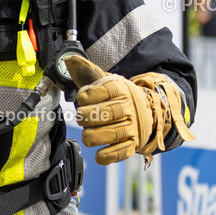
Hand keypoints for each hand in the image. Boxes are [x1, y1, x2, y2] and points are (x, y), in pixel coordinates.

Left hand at [65, 55, 194, 164]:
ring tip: (87, 135)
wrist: (146, 111)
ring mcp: (132, 127)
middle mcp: (128, 108)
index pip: (102, 90)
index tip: (82, 97)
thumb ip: (85, 70)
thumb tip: (69, 59)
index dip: (87, 95)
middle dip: (86, 117)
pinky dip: (106, 156)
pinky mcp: (133, 144)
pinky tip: (98, 153)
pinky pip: (119, 152)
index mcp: (120, 89)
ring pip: (110, 134)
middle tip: (82, 117)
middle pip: (104, 113)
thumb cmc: (116, 96)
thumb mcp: (104, 80)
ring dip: (92, 136)